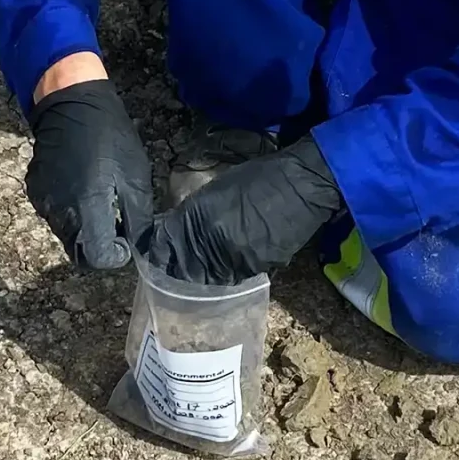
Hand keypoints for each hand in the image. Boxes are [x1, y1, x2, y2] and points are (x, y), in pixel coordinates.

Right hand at [26, 77, 153, 269]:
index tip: (126, 238)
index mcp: (86, 210)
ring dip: (86, 230)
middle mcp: (59, 213)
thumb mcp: (135, 177)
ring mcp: (43, 202)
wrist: (70, 102)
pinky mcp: (36, 191)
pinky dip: (72, 213)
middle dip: (100, 246)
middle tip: (117, 223)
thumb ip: (138, 218)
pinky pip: (56, 216)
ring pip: (67, 235)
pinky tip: (84, 188)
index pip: (96, 259)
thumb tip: (140, 246)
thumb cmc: (109, 137)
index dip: (115, 256)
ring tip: (102, 201)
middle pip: (79, 252)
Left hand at [143, 138, 345, 284]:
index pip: (166, 246)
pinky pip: (235, 278)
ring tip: (201, 279)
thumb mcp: (216, 189)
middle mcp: (211, 240)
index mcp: (197, 216)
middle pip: (184, 271)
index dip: (158, 257)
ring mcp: (234, 258)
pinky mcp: (257, 268)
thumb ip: (192, 214)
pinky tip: (230, 269)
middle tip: (174, 279)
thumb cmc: (260, 178)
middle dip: (178, 276)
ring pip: (209, 280)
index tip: (157, 262)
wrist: (302, 184)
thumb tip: (175, 232)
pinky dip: (228, 276)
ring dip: (203, 281)